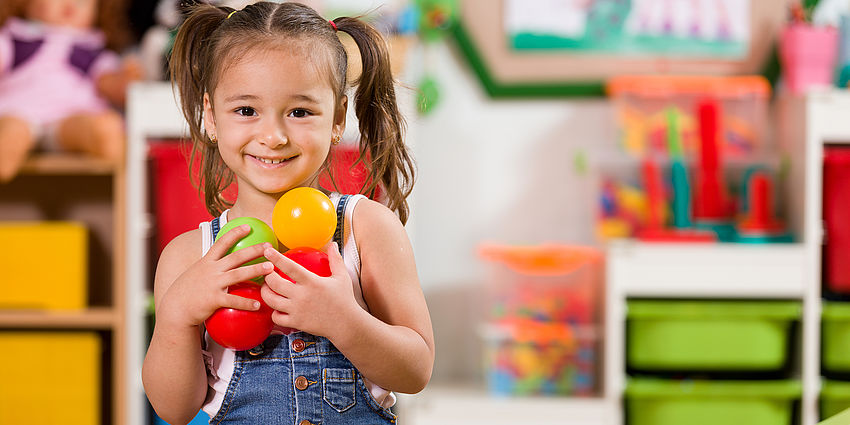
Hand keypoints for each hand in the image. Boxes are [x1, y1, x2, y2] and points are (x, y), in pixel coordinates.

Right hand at [157, 225, 274, 328]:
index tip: (248, 226)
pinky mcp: (214, 300)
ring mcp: (213, 284)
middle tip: (270, 247)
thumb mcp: (196, 272)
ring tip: (271, 269)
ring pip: (238, 275)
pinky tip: (259, 304)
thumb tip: (223, 261)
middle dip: (254, 250)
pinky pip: (234, 300)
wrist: (175, 309)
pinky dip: (247, 303)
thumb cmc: (187, 291)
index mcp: (207, 262)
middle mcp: (211, 270)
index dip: (235, 233)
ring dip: (256, 270)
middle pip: (236, 257)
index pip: (222, 243)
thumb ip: (210, 266)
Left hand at [261, 243, 359, 337]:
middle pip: (274, 283)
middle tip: (267, 272)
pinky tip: (278, 308)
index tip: (268, 251)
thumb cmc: (344, 300)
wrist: (346, 324)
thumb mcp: (342, 277)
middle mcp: (302, 296)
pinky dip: (274, 312)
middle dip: (266, 276)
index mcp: (312, 282)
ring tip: (268, 288)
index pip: (290, 267)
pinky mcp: (296, 322)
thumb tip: (333, 244)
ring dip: (265, 292)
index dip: (276, 258)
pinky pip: (276, 317)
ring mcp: (297, 310)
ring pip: (271, 300)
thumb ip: (335, 259)